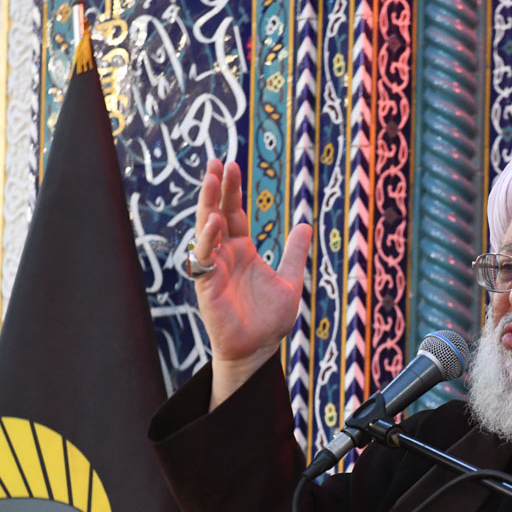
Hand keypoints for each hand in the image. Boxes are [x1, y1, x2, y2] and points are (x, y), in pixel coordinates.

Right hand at [191, 158, 313, 405]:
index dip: (233, 190)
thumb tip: (306, 225)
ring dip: (207, 204)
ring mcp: (214, 268)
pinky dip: (208, 239)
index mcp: (242, 251)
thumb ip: (295, 254)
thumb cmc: (270, 320)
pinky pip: (204, 257)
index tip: (231, 164)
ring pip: (205, 229)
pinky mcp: (207, 285)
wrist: (259, 350)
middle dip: (216, 188)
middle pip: (217, 213)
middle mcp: (225, 255)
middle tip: (216, 161)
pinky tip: (215, 221)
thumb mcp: (290, 281)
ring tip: (211, 178)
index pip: (235, 213)